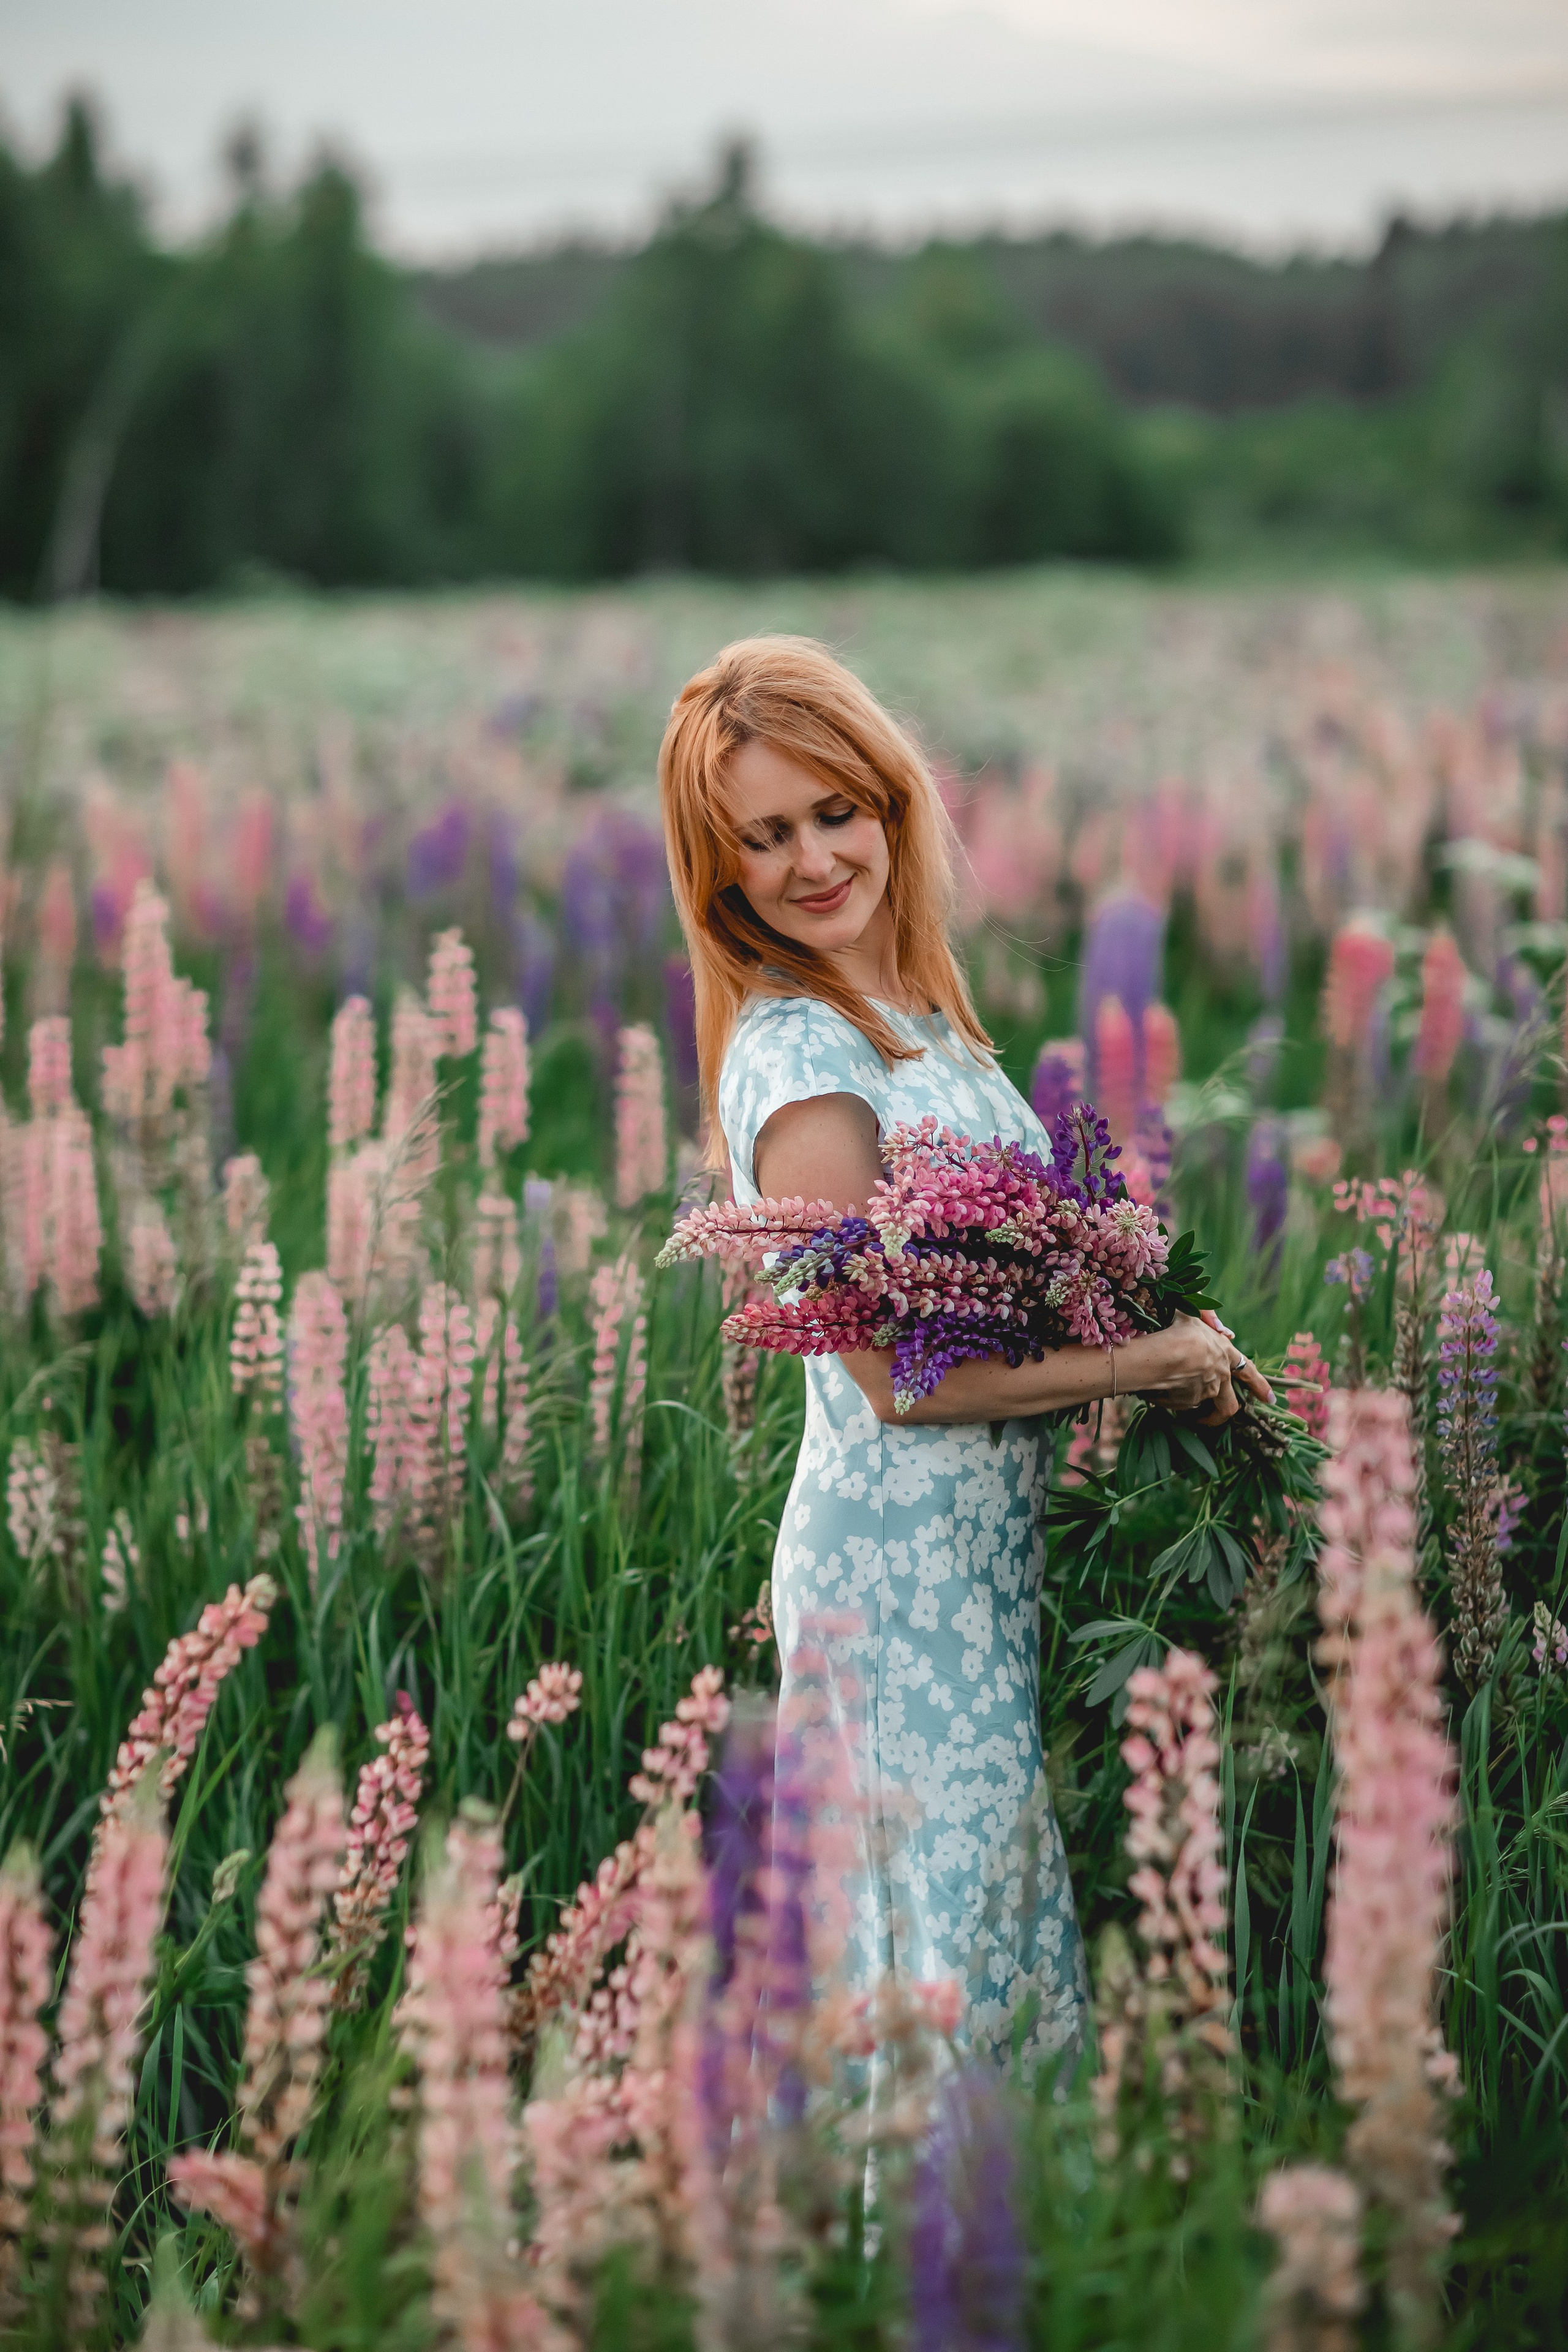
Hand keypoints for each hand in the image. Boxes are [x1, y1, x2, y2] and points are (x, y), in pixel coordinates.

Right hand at [1126, 1314, 1271, 1424]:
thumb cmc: (1177, 1330)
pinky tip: (1160, 1391)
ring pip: (1202, 1406)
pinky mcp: (1188, 1403)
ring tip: (1173, 1397)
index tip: (1269, 1399)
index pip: (1249, 1372)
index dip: (1260, 1386)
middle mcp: (1220, 1377)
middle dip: (1220, 1415)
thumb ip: (1207, 1317)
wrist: (1162, 1355)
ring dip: (1192, 1408)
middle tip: (1211, 1418)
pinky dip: (1174, 1401)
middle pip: (1229, 1404)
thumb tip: (1224, 1331)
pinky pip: (1182, 1405)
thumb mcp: (1191, 1314)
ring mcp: (1205, 1392)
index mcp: (1225, 1354)